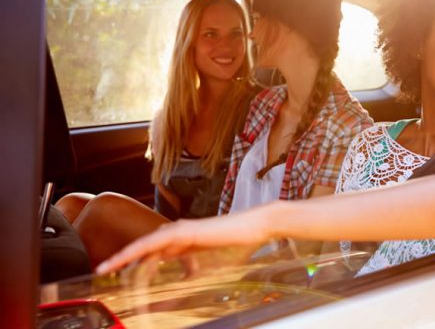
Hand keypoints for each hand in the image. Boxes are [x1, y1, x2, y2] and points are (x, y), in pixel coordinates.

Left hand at [96, 204, 274, 273]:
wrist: (255, 228)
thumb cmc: (238, 245)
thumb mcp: (211, 266)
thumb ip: (195, 271)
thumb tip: (186, 282)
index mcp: (183, 242)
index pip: (151, 252)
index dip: (132, 261)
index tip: (116, 272)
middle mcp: (178, 233)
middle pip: (143, 247)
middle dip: (122, 259)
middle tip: (103, 271)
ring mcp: (181, 230)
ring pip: (145, 243)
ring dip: (125, 255)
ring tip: (107, 266)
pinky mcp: (187, 231)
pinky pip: (158, 241)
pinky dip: (141, 250)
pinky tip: (131, 257)